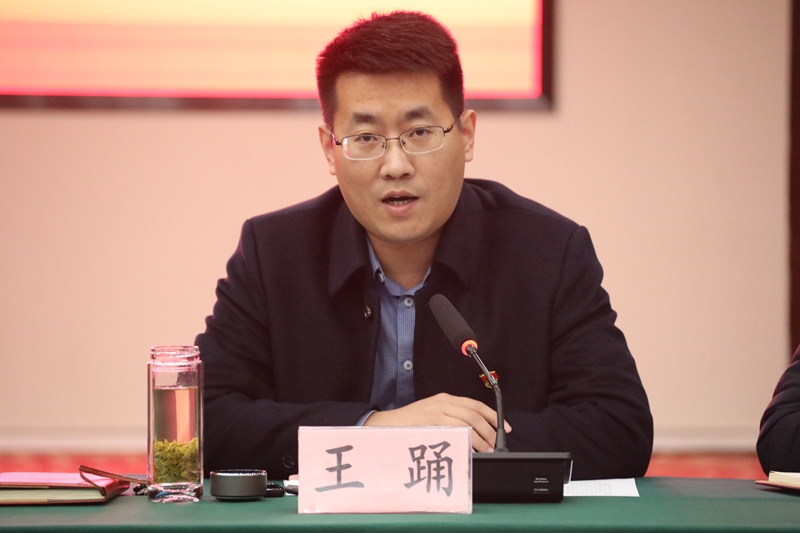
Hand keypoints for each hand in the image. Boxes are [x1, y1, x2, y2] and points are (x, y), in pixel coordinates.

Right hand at [363, 393, 511, 451]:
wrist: (385, 426)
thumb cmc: (408, 425)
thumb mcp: (432, 416)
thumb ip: (451, 420)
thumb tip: (474, 435)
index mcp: (445, 399)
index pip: (475, 405)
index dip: (493, 416)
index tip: (504, 427)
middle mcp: (443, 402)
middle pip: (474, 414)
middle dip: (489, 430)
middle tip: (496, 443)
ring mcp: (436, 411)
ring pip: (468, 422)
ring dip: (481, 438)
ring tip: (487, 449)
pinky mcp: (430, 421)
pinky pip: (454, 430)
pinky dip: (466, 440)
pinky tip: (470, 449)